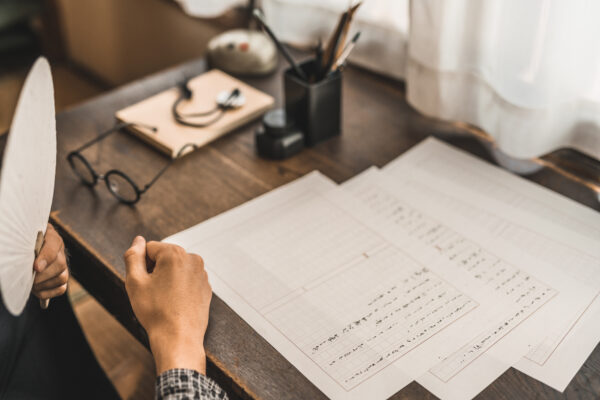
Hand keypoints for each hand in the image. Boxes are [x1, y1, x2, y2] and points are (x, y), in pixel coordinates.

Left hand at [32, 223, 68, 300]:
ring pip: (62, 278)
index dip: (46, 258)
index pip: (53, 246)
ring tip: (31, 285)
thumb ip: (27, 245)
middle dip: (42, 275)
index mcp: (52, 238)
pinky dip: (48, 293)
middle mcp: (61, 252)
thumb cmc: (26, 242)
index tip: (35, 267)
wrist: (30, 247)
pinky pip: (61, 289)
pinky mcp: (62, 279)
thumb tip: (32, 263)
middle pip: (60, 265)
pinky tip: (36, 291)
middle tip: (28, 279)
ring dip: (44, 284)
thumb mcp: (26, 238)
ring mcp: (63, 267)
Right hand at [124, 236, 211, 374]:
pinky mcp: (206, 287)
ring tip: (163, 300)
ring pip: (175, 270)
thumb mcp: (135, 282)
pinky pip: (186, 281)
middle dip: (155, 271)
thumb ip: (133, 256)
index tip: (143, 284)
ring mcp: (202, 273)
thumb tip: (138, 240)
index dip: (141, 266)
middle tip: (152, 293)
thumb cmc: (156, 311)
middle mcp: (193, 259)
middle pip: (164, 257)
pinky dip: (178, 288)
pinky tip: (174, 304)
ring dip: (167, 279)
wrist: (179, 338)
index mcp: (175, 253)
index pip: (149, 248)